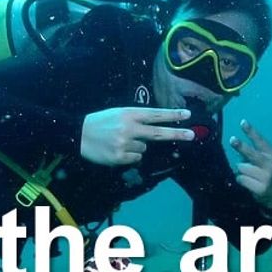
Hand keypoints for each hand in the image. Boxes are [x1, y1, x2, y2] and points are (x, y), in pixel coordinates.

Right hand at [80, 107, 195, 165]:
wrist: (79, 135)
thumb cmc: (101, 123)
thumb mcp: (118, 113)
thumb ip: (136, 118)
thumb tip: (157, 127)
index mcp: (129, 114)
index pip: (155, 114)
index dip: (172, 115)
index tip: (188, 114)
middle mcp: (129, 128)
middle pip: (158, 132)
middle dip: (177, 133)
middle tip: (192, 135)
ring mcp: (125, 143)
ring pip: (144, 149)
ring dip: (137, 147)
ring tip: (120, 142)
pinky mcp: (120, 157)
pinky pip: (136, 158)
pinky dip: (129, 156)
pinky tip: (117, 150)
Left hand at [228, 119, 271, 210]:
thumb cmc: (267, 172)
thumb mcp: (266, 160)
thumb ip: (253, 152)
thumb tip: (236, 144)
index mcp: (271, 153)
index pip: (259, 140)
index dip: (251, 131)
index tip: (243, 122)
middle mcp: (269, 163)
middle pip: (251, 153)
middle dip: (241, 147)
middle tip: (232, 140)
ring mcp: (266, 176)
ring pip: (241, 167)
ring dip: (240, 170)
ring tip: (249, 174)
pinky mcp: (261, 188)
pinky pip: (241, 179)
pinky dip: (241, 180)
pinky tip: (249, 182)